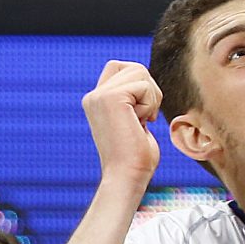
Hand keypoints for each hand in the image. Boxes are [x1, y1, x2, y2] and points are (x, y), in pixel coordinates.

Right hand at [82, 59, 161, 189]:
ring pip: (140, 72)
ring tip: (141, 121)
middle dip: (150, 90)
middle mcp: (93, 96)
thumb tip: (146, 82)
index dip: (141, 84)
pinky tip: (140, 124)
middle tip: (145, 117)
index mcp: (96, 100)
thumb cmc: (136, 157)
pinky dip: (150, 105)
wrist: (127, 176)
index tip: (140, 114)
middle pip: (135, 67)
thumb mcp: (133, 120)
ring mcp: (99, 96)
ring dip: (151, 98)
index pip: (121, 68)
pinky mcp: (110, 98)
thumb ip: (133, 99)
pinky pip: (144, 86)